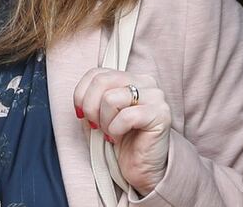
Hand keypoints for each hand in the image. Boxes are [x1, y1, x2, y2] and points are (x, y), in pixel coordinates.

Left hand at [73, 68, 171, 195]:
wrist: (139, 168)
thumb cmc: (118, 140)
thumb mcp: (97, 115)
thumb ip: (89, 98)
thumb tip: (80, 96)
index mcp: (129, 77)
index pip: (96, 73)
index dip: (81, 95)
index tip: (82, 115)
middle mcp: (145, 82)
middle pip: (101, 81)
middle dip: (90, 108)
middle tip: (96, 126)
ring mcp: (155, 96)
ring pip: (110, 98)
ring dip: (104, 122)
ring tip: (111, 132)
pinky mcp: (161, 114)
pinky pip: (126, 116)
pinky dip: (115, 130)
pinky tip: (119, 137)